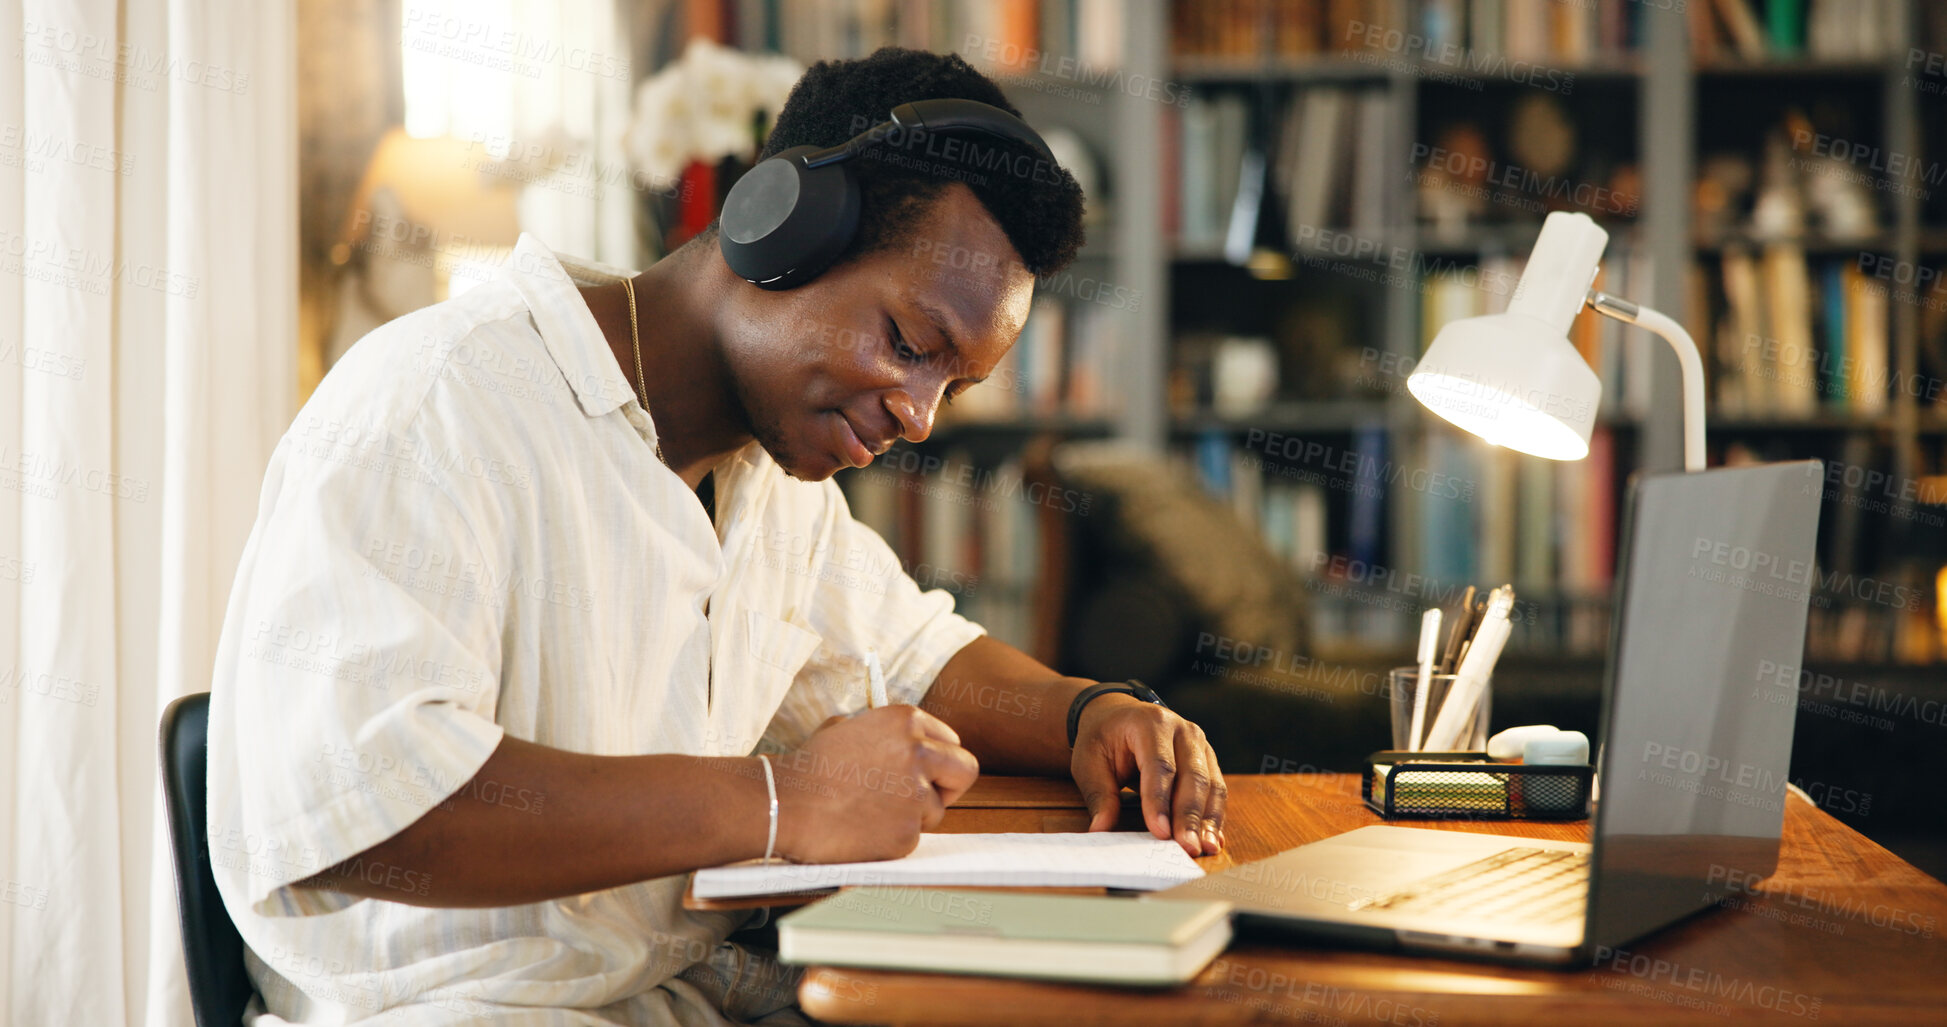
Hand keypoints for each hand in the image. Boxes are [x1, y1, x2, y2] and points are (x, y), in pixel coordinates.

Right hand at [770, 705, 979, 863]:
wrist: (783, 804)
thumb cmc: (809, 767)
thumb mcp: (846, 727)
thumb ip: (884, 732)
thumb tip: (907, 739)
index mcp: (905, 721)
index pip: (951, 741)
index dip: (938, 760)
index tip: (925, 771)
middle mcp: (918, 752)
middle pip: (965, 771)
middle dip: (949, 786)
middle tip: (925, 796)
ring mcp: (915, 794)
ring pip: (936, 810)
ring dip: (912, 815)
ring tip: (869, 812)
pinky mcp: (907, 832)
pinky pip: (913, 837)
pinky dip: (892, 838)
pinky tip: (861, 829)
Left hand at [1070, 695, 1225, 856]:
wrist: (1117, 716)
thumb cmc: (1103, 739)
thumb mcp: (1089, 762)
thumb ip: (1099, 795)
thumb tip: (1100, 829)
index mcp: (1150, 723)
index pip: (1160, 766)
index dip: (1161, 801)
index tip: (1160, 832)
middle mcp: (1183, 730)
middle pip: (1192, 777)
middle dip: (1190, 817)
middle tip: (1187, 848)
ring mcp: (1200, 744)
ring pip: (1212, 785)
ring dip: (1208, 821)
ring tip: (1205, 849)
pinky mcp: (1208, 760)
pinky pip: (1217, 790)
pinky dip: (1214, 817)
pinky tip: (1212, 839)